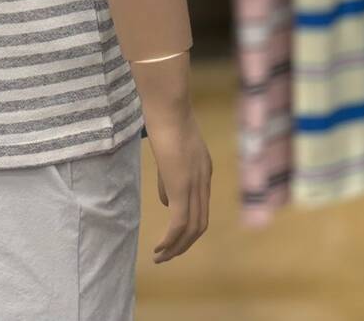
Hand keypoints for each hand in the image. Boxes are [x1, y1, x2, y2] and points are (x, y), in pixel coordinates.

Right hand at [143, 101, 211, 263]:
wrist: (168, 105)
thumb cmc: (164, 118)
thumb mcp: (169, 151)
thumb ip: (169, 177)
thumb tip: (166, 203)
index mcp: (203, 171)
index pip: (201, 207)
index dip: (188, 226)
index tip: (173, 237)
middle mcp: (204, 181)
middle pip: (200, 224)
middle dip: (184, 244)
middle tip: (167, 255)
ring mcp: (194, 185)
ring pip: (191, 228)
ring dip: (177, 247)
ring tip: (161, 257)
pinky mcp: (181, 187)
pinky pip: (179, 223)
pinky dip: (171, 241)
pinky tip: (160, 248)